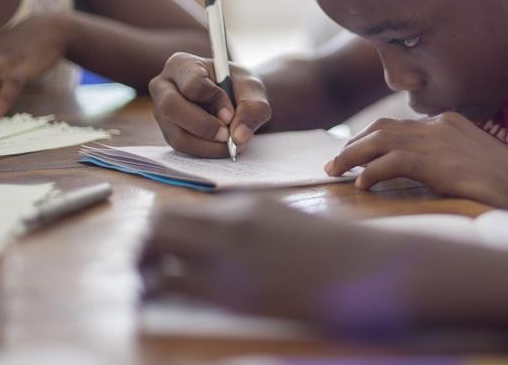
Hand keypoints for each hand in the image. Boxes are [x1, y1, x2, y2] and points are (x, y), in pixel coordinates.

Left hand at [138, 197, 444, 332]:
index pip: (181, 209)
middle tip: (143, 264)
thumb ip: (248, 222)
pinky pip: (172, 286)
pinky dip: (156, 292)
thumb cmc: (332, 252)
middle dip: (144, 246)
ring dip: (143, 267)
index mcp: (244, 206)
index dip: (161, 229)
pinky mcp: (233, 293)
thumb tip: (217, 231)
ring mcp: (230, 258)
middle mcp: (229, 225)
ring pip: (156, 253)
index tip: (157, 245)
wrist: (364, 270)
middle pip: (160, 226)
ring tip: (147, 284)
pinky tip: (158, 301)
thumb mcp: (286, 221)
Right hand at [148, 52, 270, 157]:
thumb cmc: (239, 86)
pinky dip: (205, 151)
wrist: (236, 98)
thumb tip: (238, 136)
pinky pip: (182, 148)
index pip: (192, 84)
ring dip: (207, 145)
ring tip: (230, 143)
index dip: (214, 101)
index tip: (231, 113)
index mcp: (182, 64)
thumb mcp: (253, 89)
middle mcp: (164, 86)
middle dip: (203, 126)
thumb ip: (253, 108)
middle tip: (228, 136)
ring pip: (177, 134)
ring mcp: (162, 112)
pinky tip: (221, 146)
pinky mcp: (168, 132)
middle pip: (171, 108)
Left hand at [325, 113, 507, 233]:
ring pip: (382, 141)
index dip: (368, 139)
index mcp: (448, 122)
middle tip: (333, 165)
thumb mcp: (470, 166)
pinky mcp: (442, 164)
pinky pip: (395, 162)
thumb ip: (442, 162)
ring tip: (335, 173)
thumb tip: (413, 176)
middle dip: (353, 146)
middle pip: (383, 129)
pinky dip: (373, 171)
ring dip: (353, 157)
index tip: (350, 155)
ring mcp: (441, 142)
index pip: (397, 125)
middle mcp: (441, 125)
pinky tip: (361, 184)